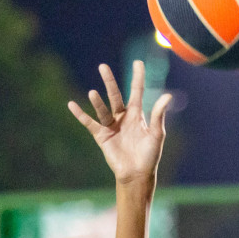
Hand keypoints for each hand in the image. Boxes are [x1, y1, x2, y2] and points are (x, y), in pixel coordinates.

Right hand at [68, 60, 172, 184]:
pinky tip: (71, 105)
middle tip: (103, 66)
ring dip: (97, 101)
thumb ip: (159, 115)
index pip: (137, 91)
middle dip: (109, 81)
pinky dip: (80, 115)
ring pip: (102, 109)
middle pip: (115, 95)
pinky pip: (89, 123)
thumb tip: (167, 96)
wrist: (137, 175)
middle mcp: (123, 117)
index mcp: (137, 115)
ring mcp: (111, 126)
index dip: (137, 77)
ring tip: (93, 92)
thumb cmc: (150, 156)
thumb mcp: (156, 135)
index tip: (137, 62)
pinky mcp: (102, 136)